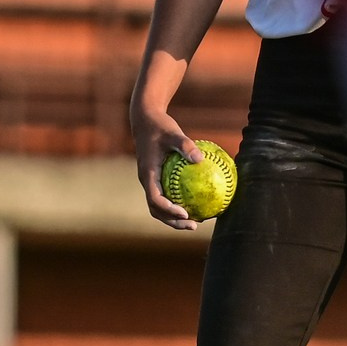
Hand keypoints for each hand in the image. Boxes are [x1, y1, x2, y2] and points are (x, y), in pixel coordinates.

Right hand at [131, 96, 203, 230]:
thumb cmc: (160, 126)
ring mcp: (150, 182)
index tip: (185, 213)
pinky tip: (197, 203)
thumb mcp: (173, 133)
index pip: (155, 199)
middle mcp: (147, 182)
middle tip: (194, 225)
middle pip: (156, 210)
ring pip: (159, 207)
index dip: (168, 209)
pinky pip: (166, 196)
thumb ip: (186, 145)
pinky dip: (178, 204)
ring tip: (196, 222)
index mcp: (148, 174)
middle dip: (173, 221)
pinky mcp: (156, 179)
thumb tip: (201, 159)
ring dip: (174, 218)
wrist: (145, 120)